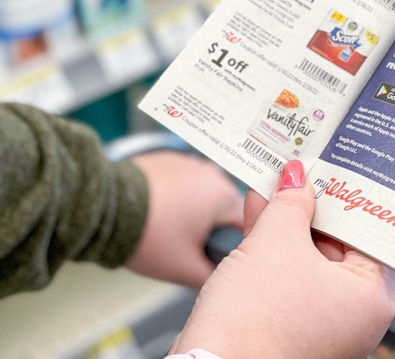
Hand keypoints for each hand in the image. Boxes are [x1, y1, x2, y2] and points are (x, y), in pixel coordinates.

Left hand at [125, 150, 243, 288]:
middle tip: (187, 246)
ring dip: (194, 211)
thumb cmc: (146, 235)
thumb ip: (213, 276)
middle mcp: (213, 174)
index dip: (233, 244)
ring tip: (169, 229)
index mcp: (224, 197)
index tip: (214, 254)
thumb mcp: (184, 268)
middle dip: (211, 227)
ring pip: (204, 194)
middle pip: (225, 208)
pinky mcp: (170, 159)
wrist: (104, 208)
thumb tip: (223, 279)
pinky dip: (176, 196)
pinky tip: (158, 212)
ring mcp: (191, 163)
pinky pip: (184, 181)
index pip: (247, 224)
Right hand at [171, 160, 394, 358]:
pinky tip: (257, 217)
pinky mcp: (292, 330)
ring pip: (309, 260)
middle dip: (310, 206)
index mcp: (372, 296)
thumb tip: (297, 179)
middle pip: (336, 244)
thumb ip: (290, 203)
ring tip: (271, 186)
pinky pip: (290, 280)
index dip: (344, 196)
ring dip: (287, 224)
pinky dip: (275, 251)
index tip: (330, 170)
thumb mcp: (276, 242)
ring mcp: (323, 325)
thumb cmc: (256, 324)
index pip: (367, 232)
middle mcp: (355, 316)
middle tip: (298, 173)